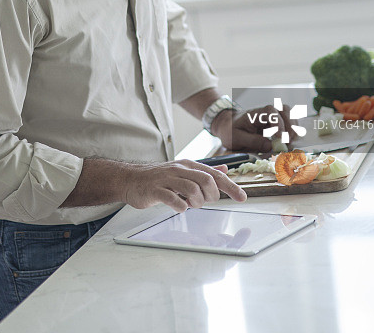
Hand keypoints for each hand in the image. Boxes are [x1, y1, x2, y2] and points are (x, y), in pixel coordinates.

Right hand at [121, 159, 246, 212]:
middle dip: (211, 196)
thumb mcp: (183, 171)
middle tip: (205, 202)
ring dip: (196, 202)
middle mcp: (179, 169)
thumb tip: (224, 171)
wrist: (131, 179)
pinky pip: (173, 199)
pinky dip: (180, 206)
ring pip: (192, 189)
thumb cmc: (159, 178)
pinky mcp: (155, 190)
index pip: (214, 175)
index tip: (242, 198)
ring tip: (190, 205)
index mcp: (188, 165)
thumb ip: (204, 172)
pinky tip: (179, 207)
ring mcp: (166, 179)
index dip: (230, 186)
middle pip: (206, 180)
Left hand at [212, 104, 294, 153]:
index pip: (270, 111)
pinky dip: (293, 130)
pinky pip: (289, 122)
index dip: (278, 123)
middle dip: (289, 125)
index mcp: (255, 113)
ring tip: (291, 142)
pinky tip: (291, 141)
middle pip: (284, 109)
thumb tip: (270, 146)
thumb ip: (253, 141)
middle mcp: (266, 111)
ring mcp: (272, 116)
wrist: (228, 125)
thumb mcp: (237, 138)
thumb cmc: (231, 131)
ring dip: (293, 128)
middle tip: (288, 142)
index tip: (280, 137)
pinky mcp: (276, 122)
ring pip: (289, 114)